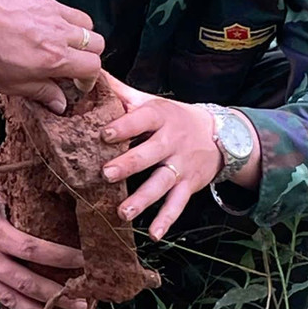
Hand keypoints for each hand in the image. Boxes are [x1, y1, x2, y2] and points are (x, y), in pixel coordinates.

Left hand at [0, 0, 102, 111]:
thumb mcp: (5, 83)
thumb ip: (39, 91)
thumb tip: (60, 103)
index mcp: (54, 58)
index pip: (93, 67)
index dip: (89, 79)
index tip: (78, 83)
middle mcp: (59, 31)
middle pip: (97, 42)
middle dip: (89, 56)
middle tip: (72, 63)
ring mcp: (50, 8)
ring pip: (84, 20)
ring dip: (80, 34)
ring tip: (61, 42)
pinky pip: (60, 5)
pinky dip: (58, 16)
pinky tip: (38, 23)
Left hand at [98, 74, 235, 239]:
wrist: (220, 134)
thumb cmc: (171, 117)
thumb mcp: (149, 101)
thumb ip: (119, 92)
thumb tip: (87, 74)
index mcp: (160, 116)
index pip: (141, 119)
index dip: (124, 126)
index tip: (104, 134)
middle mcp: (172, 141)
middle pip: (150, 153)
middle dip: (129, 164)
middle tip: (106, 174)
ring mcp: (181, 165)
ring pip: (162, 182)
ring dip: (143, 198)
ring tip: (123, 213)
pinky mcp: (189, 185)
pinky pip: (178, 204)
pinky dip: (166, 220)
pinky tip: (153, 234)